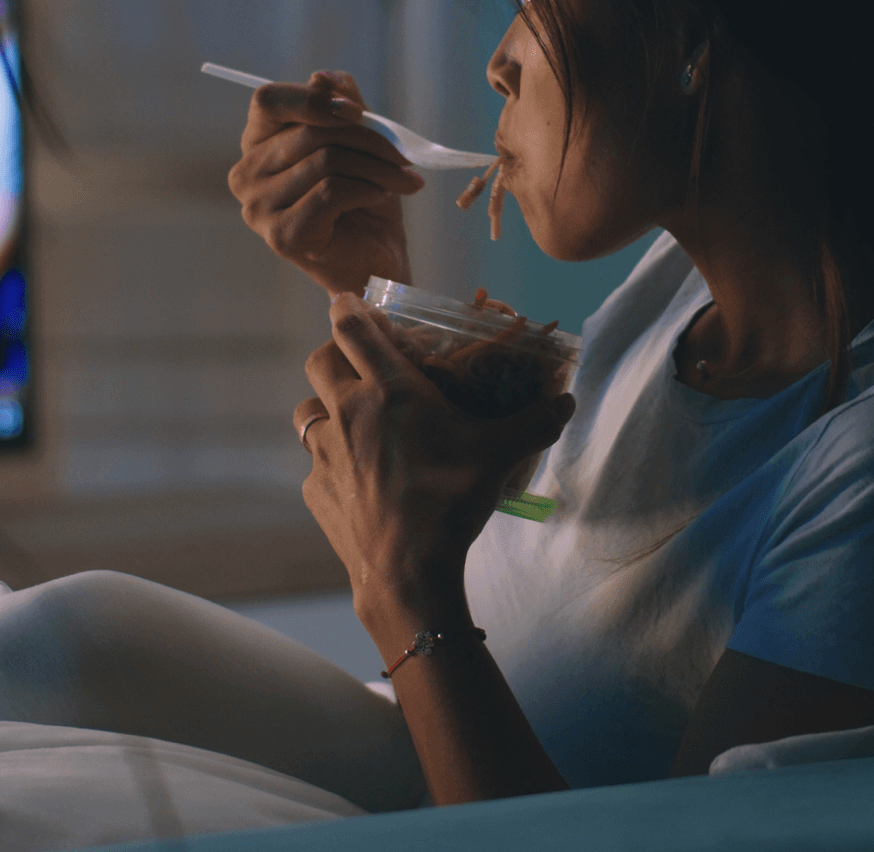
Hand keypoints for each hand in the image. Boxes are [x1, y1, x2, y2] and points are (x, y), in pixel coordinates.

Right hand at [229, 71, 424, 294]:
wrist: (376, 263)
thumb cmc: (363, 202)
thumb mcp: (357, 143)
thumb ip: (340, 107)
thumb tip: (322, 76)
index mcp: (257, 144)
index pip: (269, 100)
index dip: (315, 100)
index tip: (359, 112)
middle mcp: (246, 174)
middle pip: (310, 132)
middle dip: (370, 139)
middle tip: (405, 156)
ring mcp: (258, 208)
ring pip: (326, 161)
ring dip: (377, 168)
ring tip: (404, 179)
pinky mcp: (281, 236)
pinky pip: (330, 192)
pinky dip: (367, 190)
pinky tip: (383, 197)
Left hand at [295, 293, 574, 646]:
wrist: (407, 572)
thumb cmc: (453, 502)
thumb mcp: (502, 455)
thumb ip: (537, 421)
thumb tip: (566, 399)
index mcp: (388, 390)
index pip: (351, 328)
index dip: (347, 307)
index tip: (349, 301)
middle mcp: (347, 412)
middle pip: (319, 360)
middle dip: (336, 354)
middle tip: (360, 363)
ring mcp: (324, 452)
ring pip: (307, 410)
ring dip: (325, 406)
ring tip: (352, 419)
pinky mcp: (314, 489)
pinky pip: (315, 462)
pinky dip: (332, 461)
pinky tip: (359, 477)